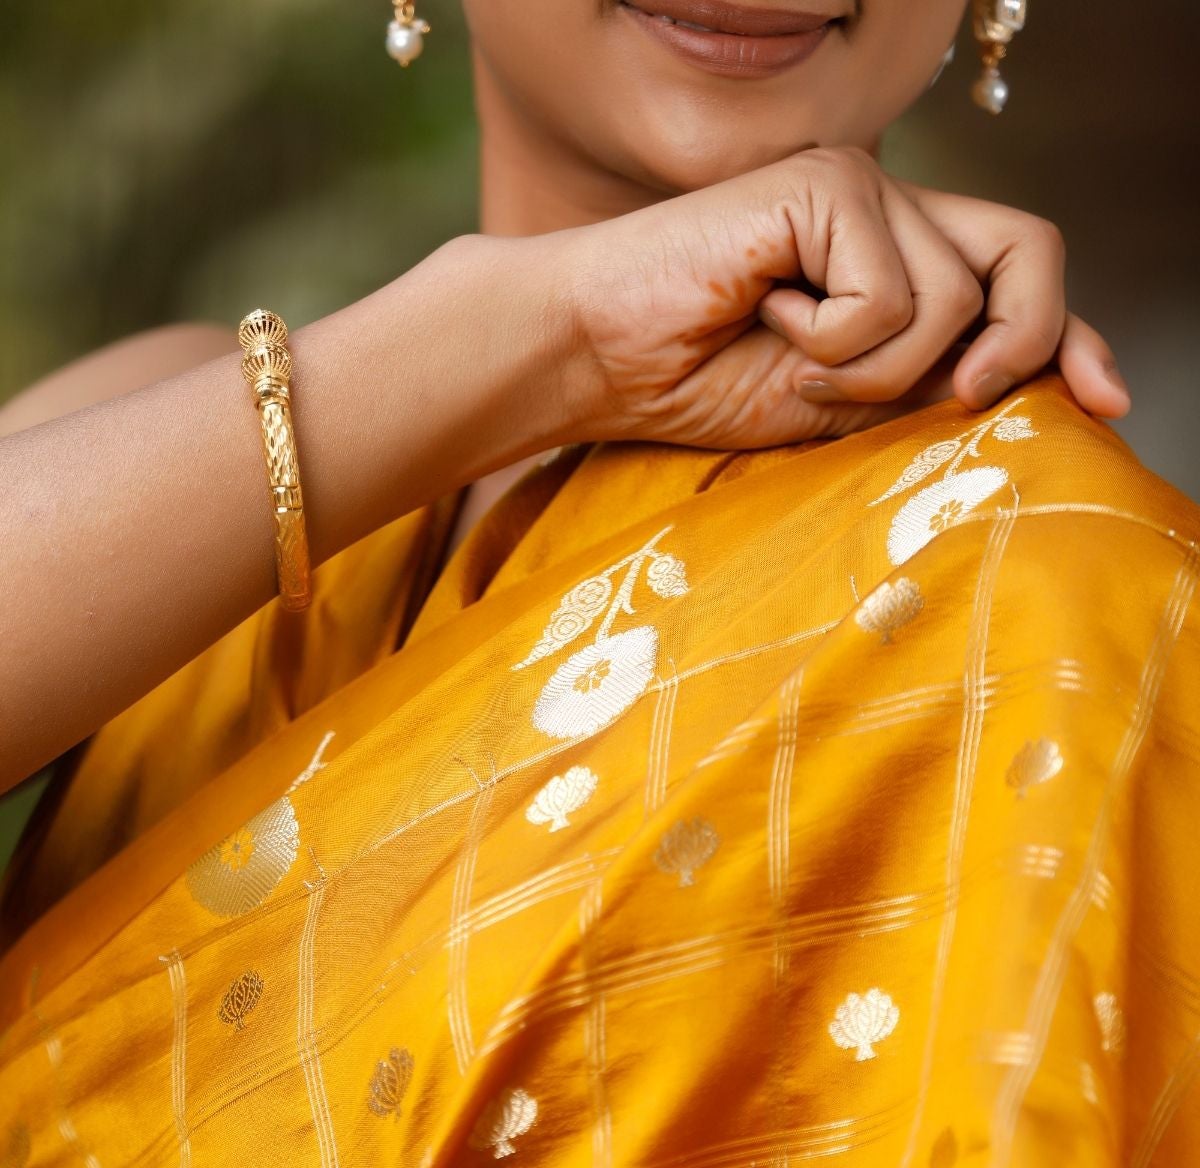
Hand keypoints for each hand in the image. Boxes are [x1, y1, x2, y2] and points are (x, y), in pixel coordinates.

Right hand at [557, 145, 1127, 449]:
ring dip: (875, 370)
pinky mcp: (826, 183)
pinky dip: (834, 340)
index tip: (1106, 403)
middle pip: (1030, 254)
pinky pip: (888, 294)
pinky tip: (766, 317)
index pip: (1021, 280)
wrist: (598, 357)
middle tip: (957, 398)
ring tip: (791, 358)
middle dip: (1024, 339)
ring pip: (952, 300)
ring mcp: (861, 189)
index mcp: (901, 262)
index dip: (1073, 337)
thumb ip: (924, 386)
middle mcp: (894, 213)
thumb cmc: (699, 382)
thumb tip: (1024, 392)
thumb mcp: (840, 406)